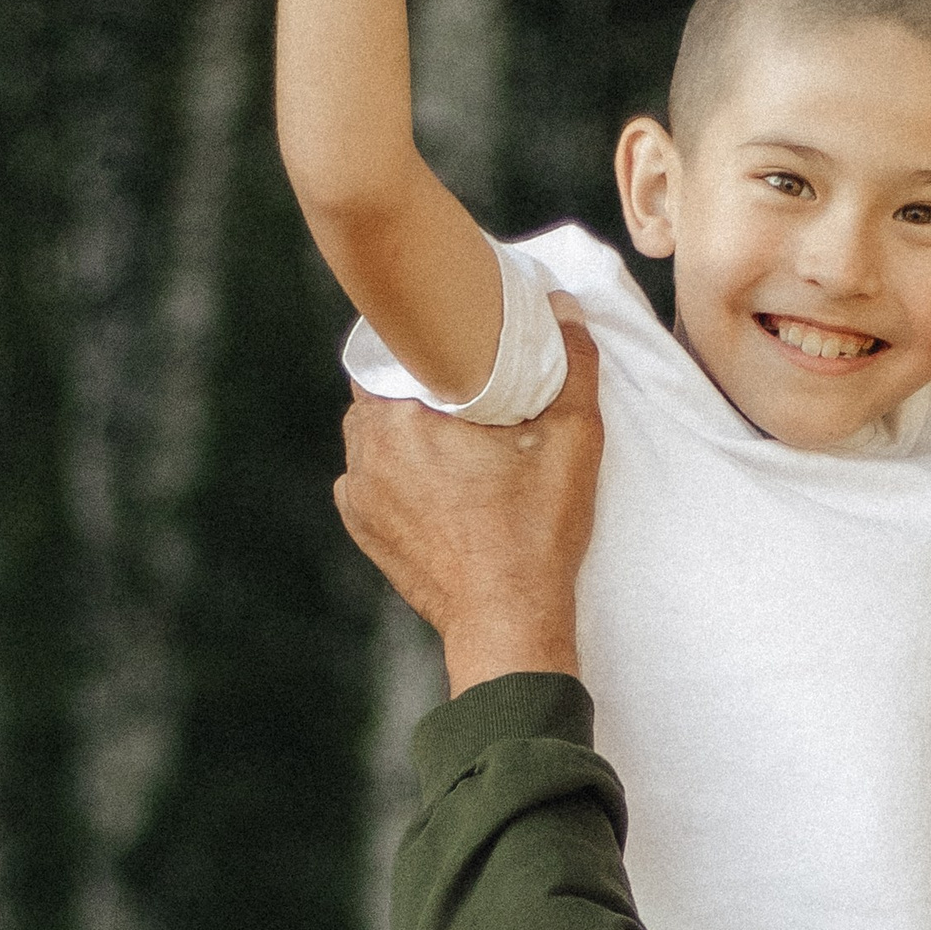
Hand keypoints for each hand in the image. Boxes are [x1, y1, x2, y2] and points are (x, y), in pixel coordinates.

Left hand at [336, 313, 602, 691]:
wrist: (506, 622)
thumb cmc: (535, 534)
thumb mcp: (572, 442)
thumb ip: (572, 365)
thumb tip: (564, 306)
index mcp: (404, 415)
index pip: (391, 343)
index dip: (419, 330)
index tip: (452, 332)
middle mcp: (367, 448)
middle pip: (380, 384)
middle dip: (414, 375)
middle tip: (460, 378)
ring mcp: (358, 492)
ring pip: (371, 430)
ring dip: (402, 421)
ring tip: (448, 426)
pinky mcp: (363, 526)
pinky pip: (367, 475)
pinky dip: (394, 466)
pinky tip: (434, 473)